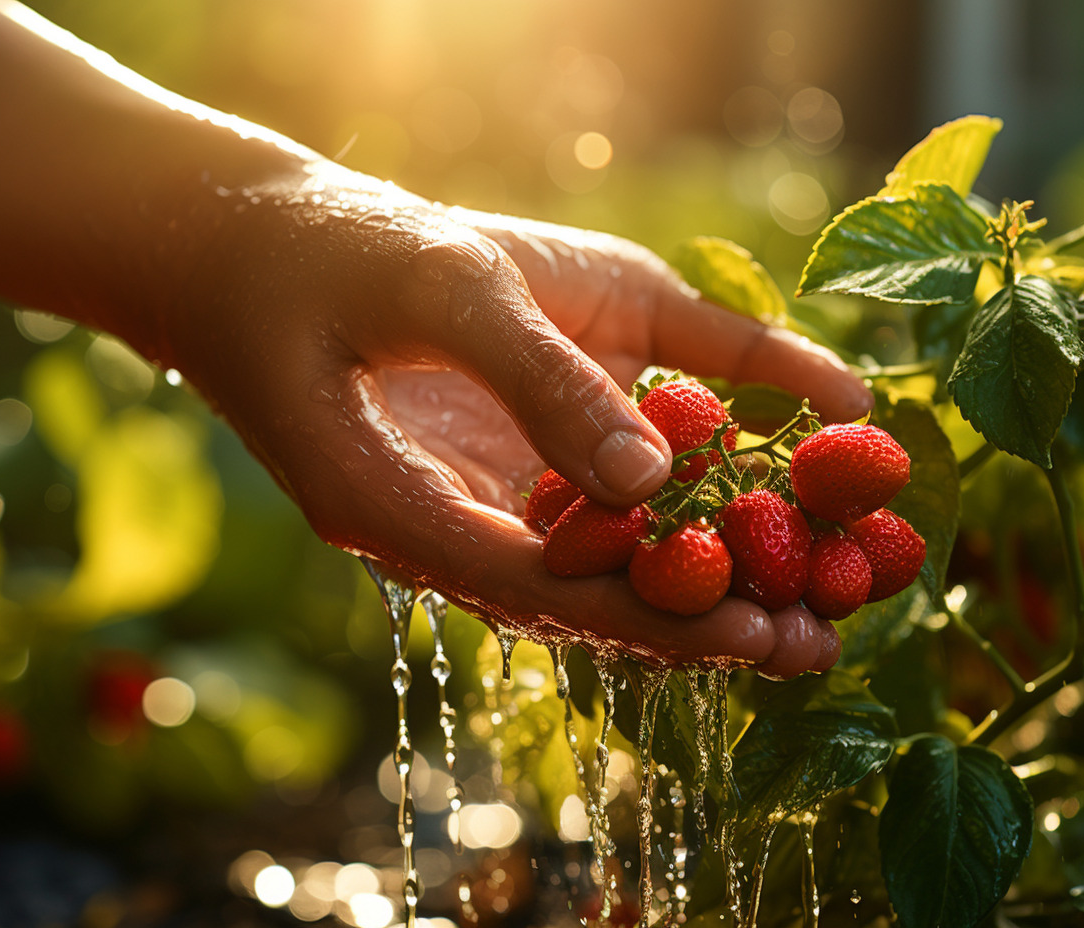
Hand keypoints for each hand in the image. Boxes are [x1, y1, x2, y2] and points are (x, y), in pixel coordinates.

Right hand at [155, 163, 868, 668]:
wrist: (255, 230)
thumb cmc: (322, 252)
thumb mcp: (435, 293)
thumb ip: (537, 384)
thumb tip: (651, 484)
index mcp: (402, 510)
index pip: (538, 590)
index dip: (648, 618)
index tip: (753, 635)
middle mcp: (462, 507)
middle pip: (590, 585)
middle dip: (703, 616)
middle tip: (814, 643)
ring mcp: (499, 464)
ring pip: (615, 535)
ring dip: (720, 554)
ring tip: (828, 589)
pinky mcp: (533, 409)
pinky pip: (629, 441)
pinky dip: (721, 438)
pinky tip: (817, 416)